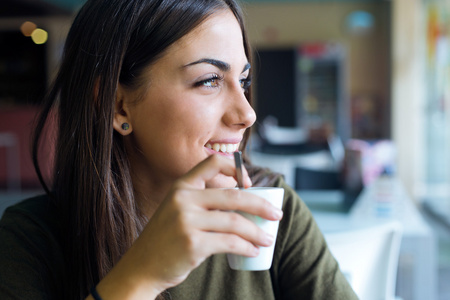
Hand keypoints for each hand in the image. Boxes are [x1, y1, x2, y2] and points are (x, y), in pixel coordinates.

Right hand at [94, 154, 282, 299]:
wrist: (142, 266)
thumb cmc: (166, 238)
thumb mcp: (177, 210)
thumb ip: (202, 202)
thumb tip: (243, 203)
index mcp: (181, 186)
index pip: (213, 162)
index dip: (236, 168)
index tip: (250, 184)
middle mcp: (183, 198)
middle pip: (233, 195)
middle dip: (260, 206)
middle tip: (276, 215)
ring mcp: (187, 221)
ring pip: (235, 222)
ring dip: (257, 232)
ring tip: (267, 239)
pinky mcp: (192, 243)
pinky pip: (229, 243)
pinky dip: (246, 247)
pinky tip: (252, 251)